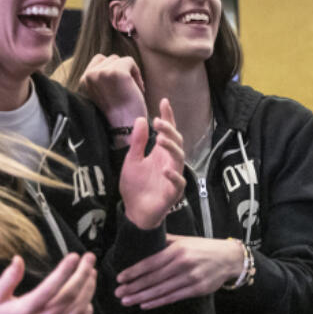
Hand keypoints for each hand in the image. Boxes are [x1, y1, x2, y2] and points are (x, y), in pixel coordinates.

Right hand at [0, 253, 96, 313]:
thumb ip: (8, 278)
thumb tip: (18, 260)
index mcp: (25, 311)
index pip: (50, 288)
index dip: (65, 271)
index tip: (74, 256)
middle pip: (70, 297)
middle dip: (83, 275)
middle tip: (89, 259)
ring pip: (79, 310)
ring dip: (89, 289)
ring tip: (91, 273)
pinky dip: (88, 310)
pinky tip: (87, 298)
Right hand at [77, 54, 146, 132]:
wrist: (125, 129)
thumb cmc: (118, 114)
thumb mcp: (101, 93)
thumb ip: (100, 79)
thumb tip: (110, 60)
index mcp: (83, 81)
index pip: (98, 60)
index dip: (112, 70)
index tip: (119, 86)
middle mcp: (89, 75)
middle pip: (110, 59)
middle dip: (120, 70)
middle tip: (128, 88)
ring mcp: (102, 72)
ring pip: (119, 60)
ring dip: (129, 72)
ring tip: (133, 89)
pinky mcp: (117, 72)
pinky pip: (129, 61)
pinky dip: (137, 73)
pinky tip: (138, 89)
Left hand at [115, 235, 243, 308]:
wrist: (229, 258)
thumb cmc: (203, 248)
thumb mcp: (184, 240)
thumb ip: (164, 241)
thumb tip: (143, 239)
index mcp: (178, 250)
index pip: (151, 262)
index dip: (134, 271)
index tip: (120, 278)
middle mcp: (183, 263)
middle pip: (153, 278)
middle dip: (133, 286)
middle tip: (118, 293)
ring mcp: (191, 278)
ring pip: (161, 290)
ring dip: (142, 297)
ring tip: (127, 301)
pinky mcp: (197, 289)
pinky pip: (173, 297)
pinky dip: (157, 302)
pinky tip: (145, 304)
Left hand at [120, 98, 185, 229]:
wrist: (134, 211)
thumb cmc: (135, 187)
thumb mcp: (132, 160)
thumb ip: (138, 142)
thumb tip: (141, 118)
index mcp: (160, 153)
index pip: (168, 132)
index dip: (168, 117)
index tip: (164, 101)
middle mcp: (169, 162)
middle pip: (176, 142)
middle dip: (170, 130)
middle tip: (157, 122)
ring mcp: (173, 176)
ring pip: (180, 158)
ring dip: (172, 147)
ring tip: (160, 139)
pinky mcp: (172, 192)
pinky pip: (178, 182)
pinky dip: (173, 176)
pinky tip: (164, 170)